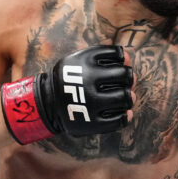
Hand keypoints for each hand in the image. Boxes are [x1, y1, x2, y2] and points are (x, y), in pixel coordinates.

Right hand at [1, 45, 133, 143]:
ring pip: (124, 98)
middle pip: (124, 75)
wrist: (48, 103)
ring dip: (129, 97)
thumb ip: (104, 56)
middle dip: (129, 78)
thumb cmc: (71, 78)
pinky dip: (125, 116)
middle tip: (125, 83)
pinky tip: (124, 112)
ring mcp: (90, 103)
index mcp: (84, 62)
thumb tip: (129, 58)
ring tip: (125, 97)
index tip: (118, 67)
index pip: (118, 55)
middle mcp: (87, 81)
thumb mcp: (80, 60)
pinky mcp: (92, 123)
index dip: (123, 61)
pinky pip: (119, 120)